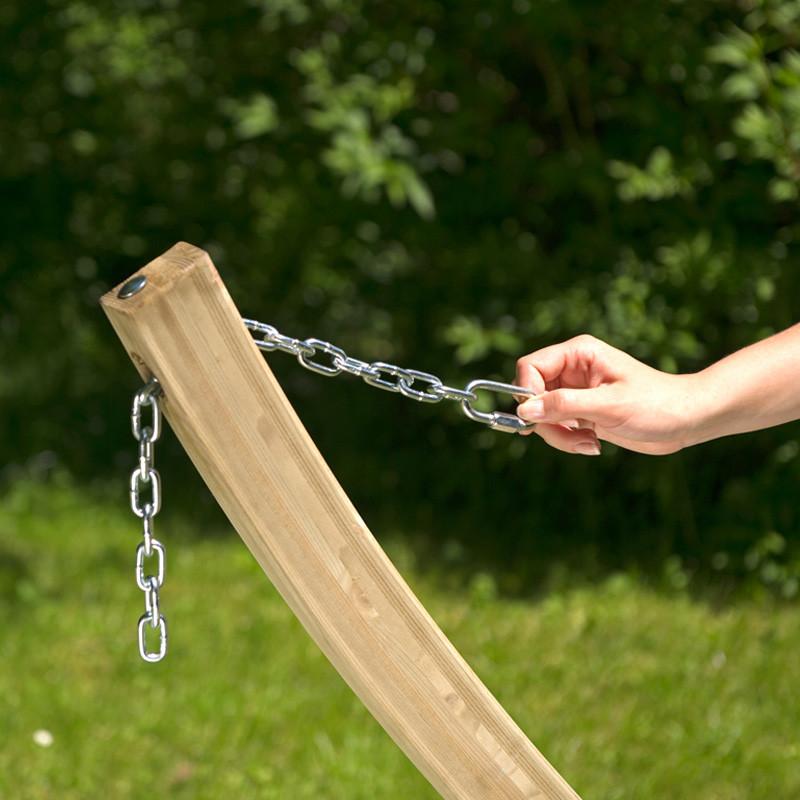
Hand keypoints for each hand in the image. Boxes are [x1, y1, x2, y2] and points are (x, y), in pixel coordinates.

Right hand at [514, 335, 700, 455]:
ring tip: (588, 443)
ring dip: (558, 435)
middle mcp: (572, 369)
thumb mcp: (609, 406)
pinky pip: (555, 426)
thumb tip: (525, 410)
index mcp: (578, 353)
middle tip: (572, 438)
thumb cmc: (656, 405)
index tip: (540, 419)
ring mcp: (575, 391)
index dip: (528, 394)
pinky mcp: (580, 410)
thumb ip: (564, 405)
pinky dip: (567, 439)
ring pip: (541, 414)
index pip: (530, 367)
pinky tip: (592, 443)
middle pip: (532, 394)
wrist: (687, 420)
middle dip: (546, 422)